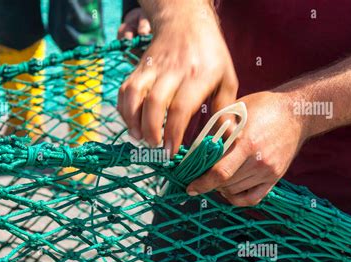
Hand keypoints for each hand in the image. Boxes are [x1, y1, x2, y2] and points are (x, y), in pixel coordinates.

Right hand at [118, 2, 237, 153]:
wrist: (185, 22)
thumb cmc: (210, 55)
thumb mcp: (227, 78)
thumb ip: (225, 109)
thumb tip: (227, 139)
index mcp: (199, 75)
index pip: (181, 107)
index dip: (173, 132)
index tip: (170, 150)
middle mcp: (173, 71)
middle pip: (155, 102)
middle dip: (151, 130)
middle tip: (154, 146)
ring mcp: (153, 68)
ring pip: (135, 94)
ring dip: (132, 120)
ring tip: (139, 137)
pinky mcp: (138, 68)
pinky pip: (125, 89)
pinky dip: (123, 109)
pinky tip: (131, 123)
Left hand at [186, 91, 308, 205]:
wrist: (297, 112)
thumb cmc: (262, 107)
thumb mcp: (235, 111)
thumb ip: (215, 131)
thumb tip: (194, 151)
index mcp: (246, 142)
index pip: (219, 172)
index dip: (202, 183)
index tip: (190, 187)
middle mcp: (259, 160)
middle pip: (225, 184)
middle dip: (208, 182)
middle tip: (200, 175)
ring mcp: (269, 171)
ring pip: (235, 192)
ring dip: (220, 188)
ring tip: (215, 177)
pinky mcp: (276, 177)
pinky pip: (252, 199)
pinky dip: (236, 198)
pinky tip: (228, 190)